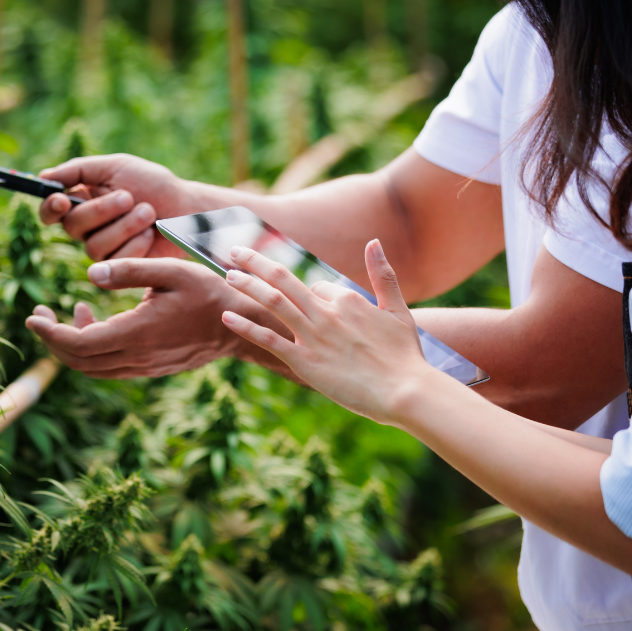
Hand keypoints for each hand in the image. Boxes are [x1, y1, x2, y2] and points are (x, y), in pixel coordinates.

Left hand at [25, 259, 263, 378]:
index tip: (34, 315)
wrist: (240, 325)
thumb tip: (91, 274)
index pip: (79, 343)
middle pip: (79, 360)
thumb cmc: (208, 292)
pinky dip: (93, 350)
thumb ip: (130, 270)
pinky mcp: (152, 367)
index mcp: (139, 332)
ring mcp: (145, 366)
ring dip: (72, 345)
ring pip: (93, 367)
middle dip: (52, 339)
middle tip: (40, 314)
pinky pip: (110, 366)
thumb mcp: (171, 270)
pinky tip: (98, 323)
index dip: (50, 332)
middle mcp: (138, 356)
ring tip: (71, 311)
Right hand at [38, 154, 196, 259]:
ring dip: (125, 226)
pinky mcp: (122, 266)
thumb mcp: (118, 167)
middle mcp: (88, 227)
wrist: (186, 209)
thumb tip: (44, 177)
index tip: (62, 200)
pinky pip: (116, 261)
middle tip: (129, 197)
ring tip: (148, 212)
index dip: (50, 208)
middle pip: (72, 227)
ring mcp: (104, 248)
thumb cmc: (154, 185)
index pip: (50, 211)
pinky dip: (136, 244)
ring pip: (94, 246)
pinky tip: (150, 233)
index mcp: (82, 201)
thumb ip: (80, 170)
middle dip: (102, 210)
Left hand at [221, 240, 432, 424]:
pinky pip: (269, 340)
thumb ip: (383, 274)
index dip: (312, 293)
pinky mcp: (304, 361)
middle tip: (235, 252)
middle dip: (256, 262)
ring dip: (247, 285)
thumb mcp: (398, 308)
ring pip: (272, 302)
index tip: (309, 302)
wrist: (405, 391)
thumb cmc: (404, 354)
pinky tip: (227, 316)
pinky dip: (247, 326)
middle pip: (283, 279)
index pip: (319, 287)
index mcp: (347, 299)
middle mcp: (326, 312)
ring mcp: (313, 336)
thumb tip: (374, 241)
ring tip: (228, 275)